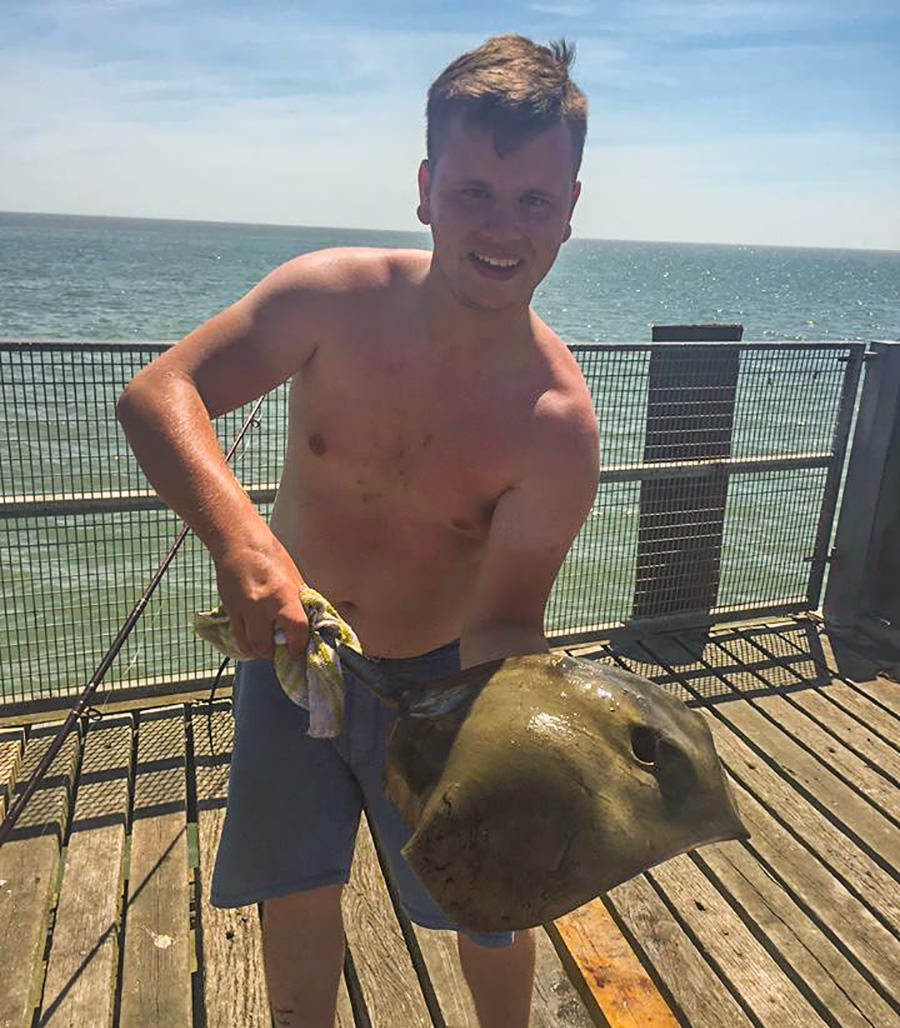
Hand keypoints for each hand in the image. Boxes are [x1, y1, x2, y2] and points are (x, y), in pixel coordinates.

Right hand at [213, 530, 307, 659]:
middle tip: (282, 650)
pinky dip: (247, 643)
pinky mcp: (229, 609)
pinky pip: (238, 636)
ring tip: (268, 646)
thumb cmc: (270, 556)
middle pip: (266, 647)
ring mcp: (242, 609)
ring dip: (259, 652)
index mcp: (283, 594)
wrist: (238, 542)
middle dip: (276, 654)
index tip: (300, 650)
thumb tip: (309, 622)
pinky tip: (255, 638)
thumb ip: (300, 601)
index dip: (299, 645)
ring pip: (248, 646)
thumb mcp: (293, 577)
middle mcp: (261, 605)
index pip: (296, 630)